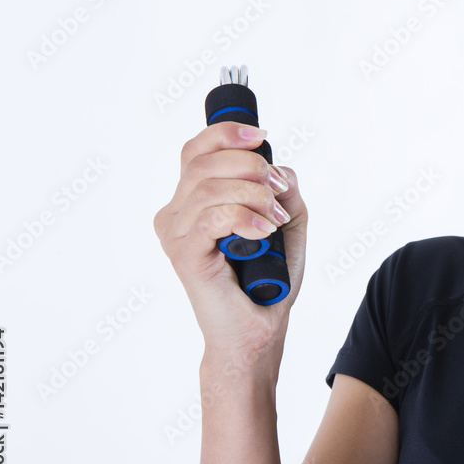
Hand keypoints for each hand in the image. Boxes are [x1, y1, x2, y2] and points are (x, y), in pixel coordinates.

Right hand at [153, 121, 307, 368]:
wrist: (257, 330)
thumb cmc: (266, 280)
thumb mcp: (287, 224)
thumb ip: (285, 191)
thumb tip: (280, 169)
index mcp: (192, 201)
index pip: (197, 150)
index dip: (227, 134)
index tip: (261, 137)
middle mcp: (176, 214)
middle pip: (203, 161)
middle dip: (250, 165)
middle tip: (277, 191)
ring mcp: (176, 234)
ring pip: (209, 187)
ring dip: (253, 194)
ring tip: (275, 219)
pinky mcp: (184, 254)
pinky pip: (212, 217)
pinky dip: (245, 217)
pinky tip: (265, 231)